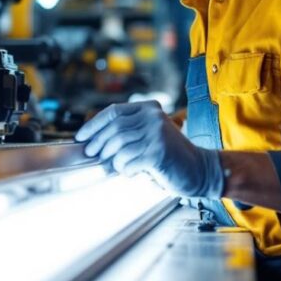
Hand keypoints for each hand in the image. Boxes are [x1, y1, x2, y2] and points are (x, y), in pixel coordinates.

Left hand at [74, 101, 223, 198]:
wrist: (200, 170)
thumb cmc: (170, 156)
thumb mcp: (148, 137)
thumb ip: (127, 134)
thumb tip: (91, 144)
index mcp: (148, 109)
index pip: (113, 112)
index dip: (93, 125)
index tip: (81, 137)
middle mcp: (153, 117)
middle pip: (113, 129)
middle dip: (98, 144)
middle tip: (92, 155)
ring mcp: (156, 133)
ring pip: (119, 146)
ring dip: (111, 159)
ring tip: (113, 167)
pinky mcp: (158, 152)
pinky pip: (128, 161)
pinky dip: (124, 169)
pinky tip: (130, 172)